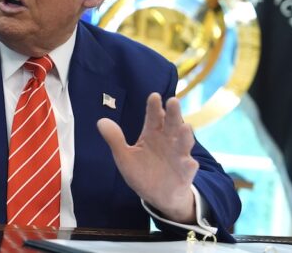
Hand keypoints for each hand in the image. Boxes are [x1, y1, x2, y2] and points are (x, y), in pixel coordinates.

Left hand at [97, 93, 197, 222]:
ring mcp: (179, 155)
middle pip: (171, 124)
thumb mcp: (124, 156)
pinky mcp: (185, 171)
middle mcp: (168, 140)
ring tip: (185, 127)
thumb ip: (115, 140)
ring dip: (185, 135)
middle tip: (173, 100)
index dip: (153, 107)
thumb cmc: (142, 171)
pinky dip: (189, 165)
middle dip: (173, 113)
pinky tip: (190, 163)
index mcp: (152, 134)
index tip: (154, 96)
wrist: (158, 195)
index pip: (153, 117)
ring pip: (184, 142)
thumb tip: (101, 121)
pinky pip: (188, 167)